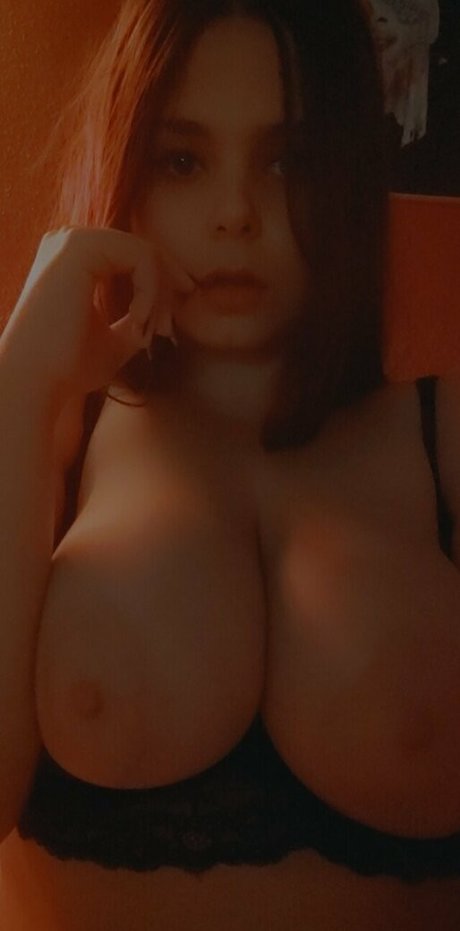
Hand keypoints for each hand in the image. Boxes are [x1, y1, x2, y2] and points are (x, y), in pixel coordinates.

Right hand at [1, 226, 194, 406]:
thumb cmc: (68, 366)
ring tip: (150, 331)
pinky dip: (150, 291)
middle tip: (167, 330)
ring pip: (145, 253)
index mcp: (73, 260)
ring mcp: (72, 240)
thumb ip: (135, 321)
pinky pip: (140, 257)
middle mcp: (68, 241)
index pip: (132, 257)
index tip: (168, 327)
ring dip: (158, 295)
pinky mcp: (79, 248)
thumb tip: (160, 316)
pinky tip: (138, 320)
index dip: (161, 288)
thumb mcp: (112, 341)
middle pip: (142, 250)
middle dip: (165, 290)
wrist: (36, 381)